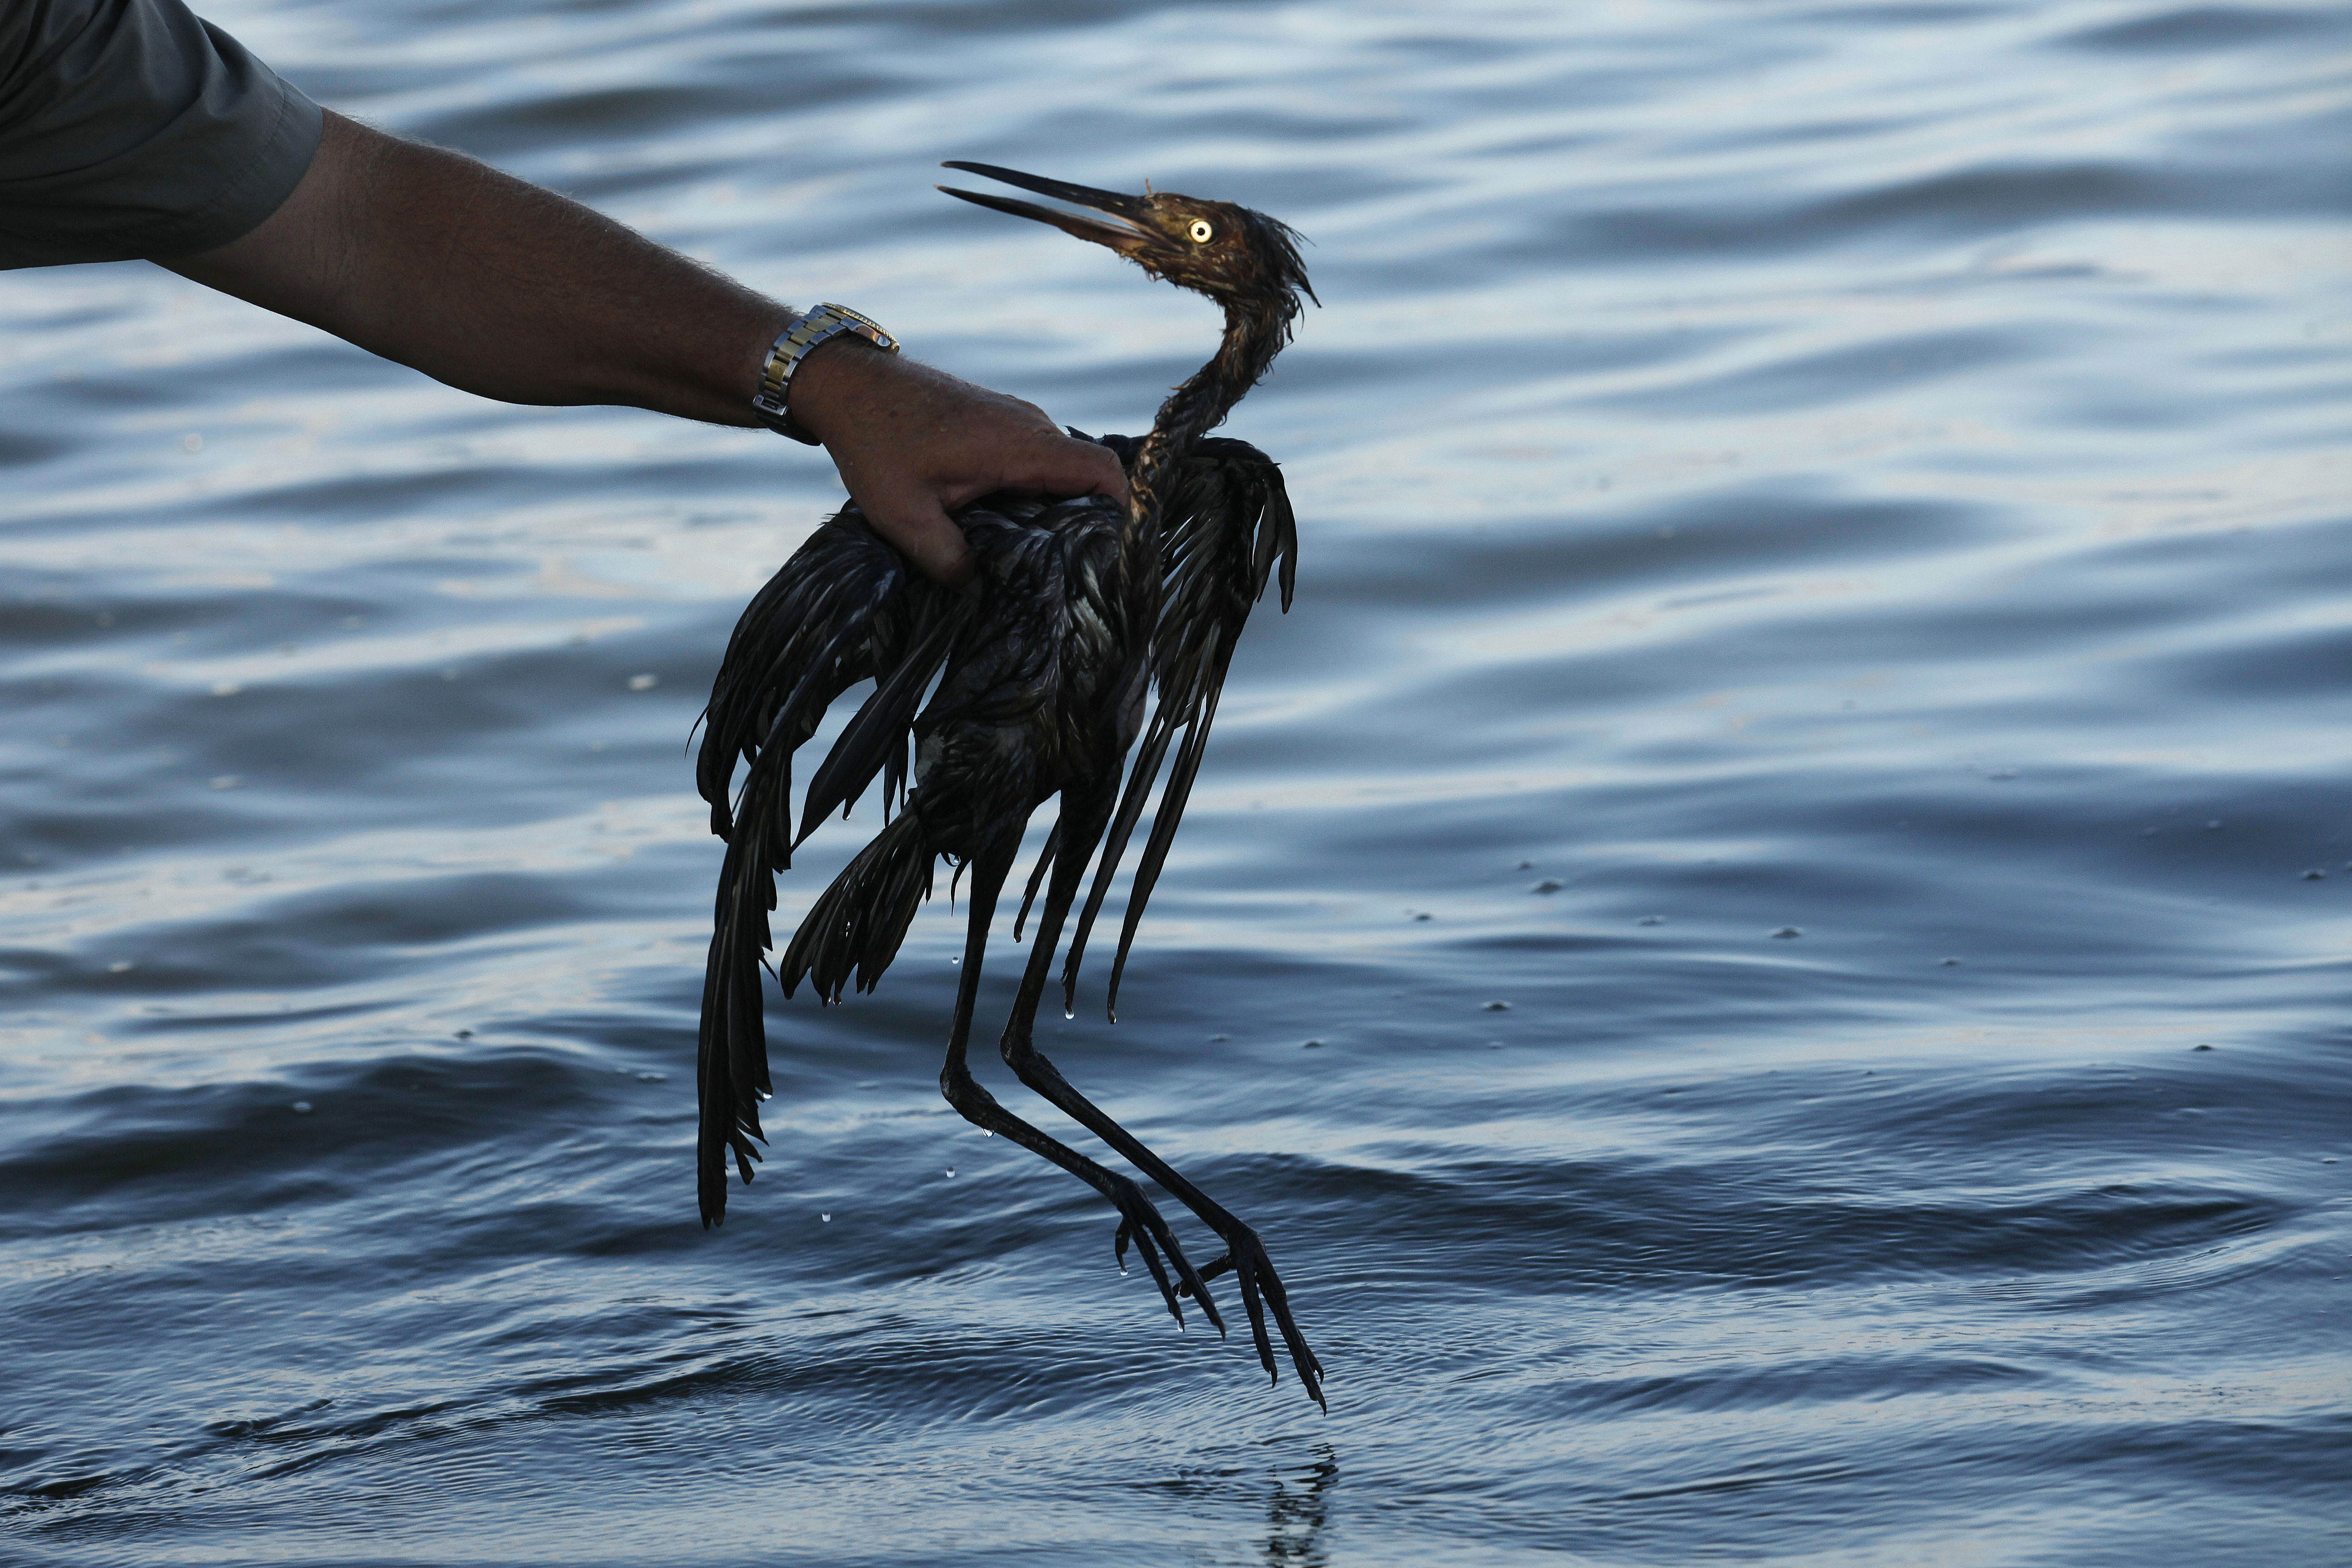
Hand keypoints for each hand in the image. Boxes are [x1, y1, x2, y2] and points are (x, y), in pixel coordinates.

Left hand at [786, 341, 1127, 585]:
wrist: (847, 384)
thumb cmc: (875, 442)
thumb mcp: (904, 517)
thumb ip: (948, 560)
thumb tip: (978, 591)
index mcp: (1020, 445)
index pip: (1101, 470)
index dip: (1122, 510)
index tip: (1115, 551)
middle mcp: (1029, 426)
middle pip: (1086, 475)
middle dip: (1086, 522)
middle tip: (1071, 570)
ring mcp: (1015, 419)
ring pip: (1058, 469)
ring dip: (1054, 508)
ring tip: (1037, 554)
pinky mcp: (998, 421)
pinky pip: (1035, 459)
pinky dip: (1032, 491)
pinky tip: (1005, 523)